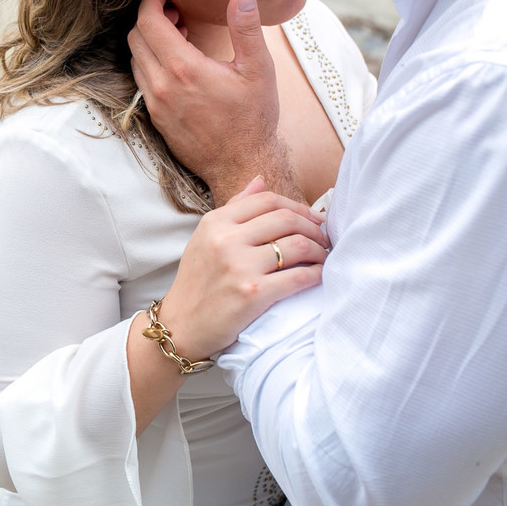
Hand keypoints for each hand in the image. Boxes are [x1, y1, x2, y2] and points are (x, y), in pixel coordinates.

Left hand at [128, 0, 297, 203]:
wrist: (241, 164)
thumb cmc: (253, 117)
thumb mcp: (258, 69)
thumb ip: (246, 28)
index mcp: (183, 69)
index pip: (148, 23)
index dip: (151, 2)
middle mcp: (161, 86)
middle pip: (136, 38)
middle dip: (150, 19)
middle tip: (175, 13)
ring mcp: (154, 104)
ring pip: (135, 60)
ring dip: (149, 42)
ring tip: (179, 36)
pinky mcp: (155, 117)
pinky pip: (141, 81)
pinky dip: (151, 64)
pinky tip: (176, 64)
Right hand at [155, 177, 327, 359]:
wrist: (182, 325)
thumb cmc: (197, 281)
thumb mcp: (206, 238)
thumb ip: (234, 208)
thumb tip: (260, 180)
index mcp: (215, 222)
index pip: (266, 200)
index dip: (297, 206)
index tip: (312, 218)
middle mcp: (226, 240)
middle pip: (286, 219)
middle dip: (314, 227)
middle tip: (324, 238)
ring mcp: (239, 266)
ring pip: (298, 245)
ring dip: (319, 250)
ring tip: (322, 257)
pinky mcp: (253, 293)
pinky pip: (300, 277)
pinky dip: (316, 274)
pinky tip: (318, 275)